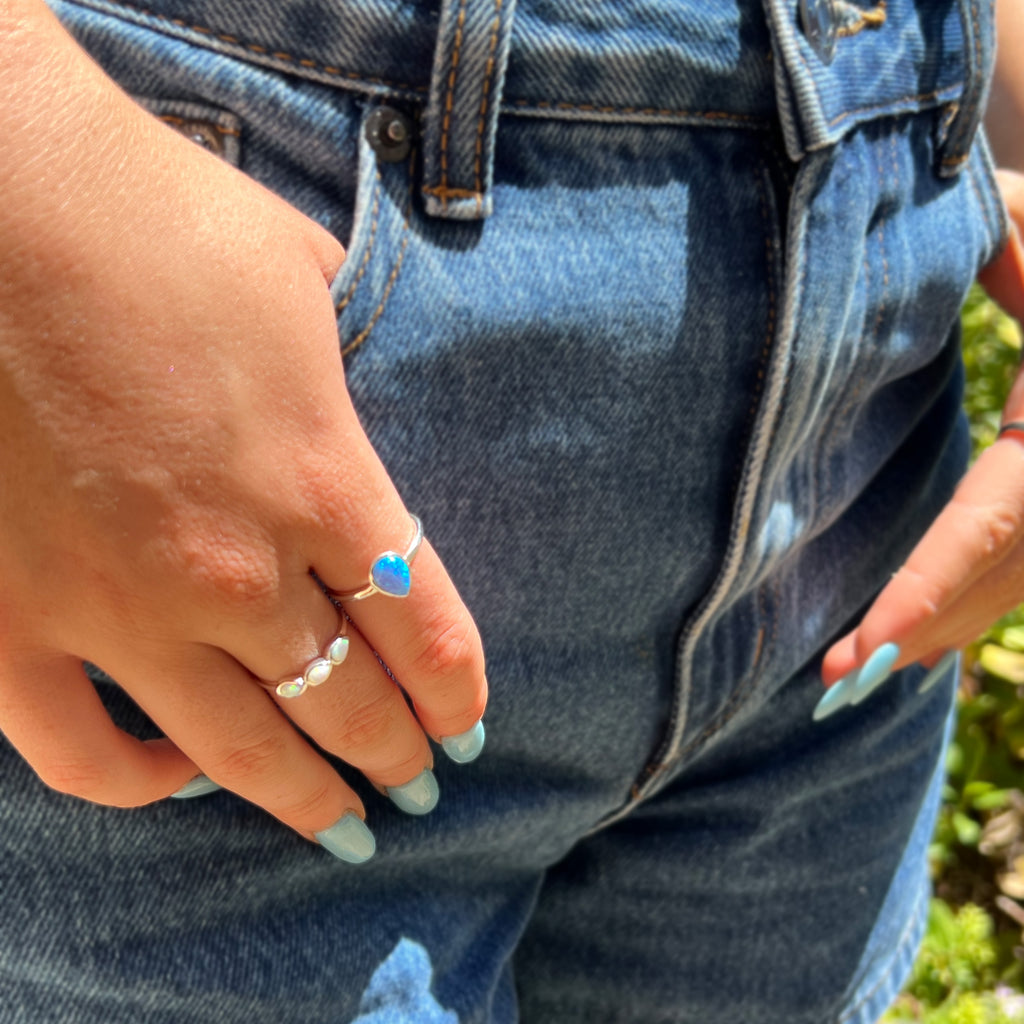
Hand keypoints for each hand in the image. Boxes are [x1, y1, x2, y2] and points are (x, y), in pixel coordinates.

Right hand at [0, 2, 485, 859]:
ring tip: (344, 831)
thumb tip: (355, 404)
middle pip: (349, 702)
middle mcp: (237, 568)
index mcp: (324, 482)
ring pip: (240, 750)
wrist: (1, 193)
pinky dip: (136, 782)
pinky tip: (175, 780)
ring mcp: (120, 607)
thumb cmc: (161, 220)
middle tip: (420, 785)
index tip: (469, 725)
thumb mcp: (306, 283)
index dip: (456, 692)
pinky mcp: (13, 620)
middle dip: (397, 754)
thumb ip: (347, 370)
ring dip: (304, 798)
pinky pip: (80, 750)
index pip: (424, 629)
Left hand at [819, 170, 1023, 705]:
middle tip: (835, 682)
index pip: (988, 523)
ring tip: (866, 671)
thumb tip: (946, 236)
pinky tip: (926, 637)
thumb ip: (1007, 237)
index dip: (926, 590)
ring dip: (948, 629)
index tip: (865, 650)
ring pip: (1021, 583)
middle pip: (1000, 574)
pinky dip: (976, 602)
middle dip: (921, 629)